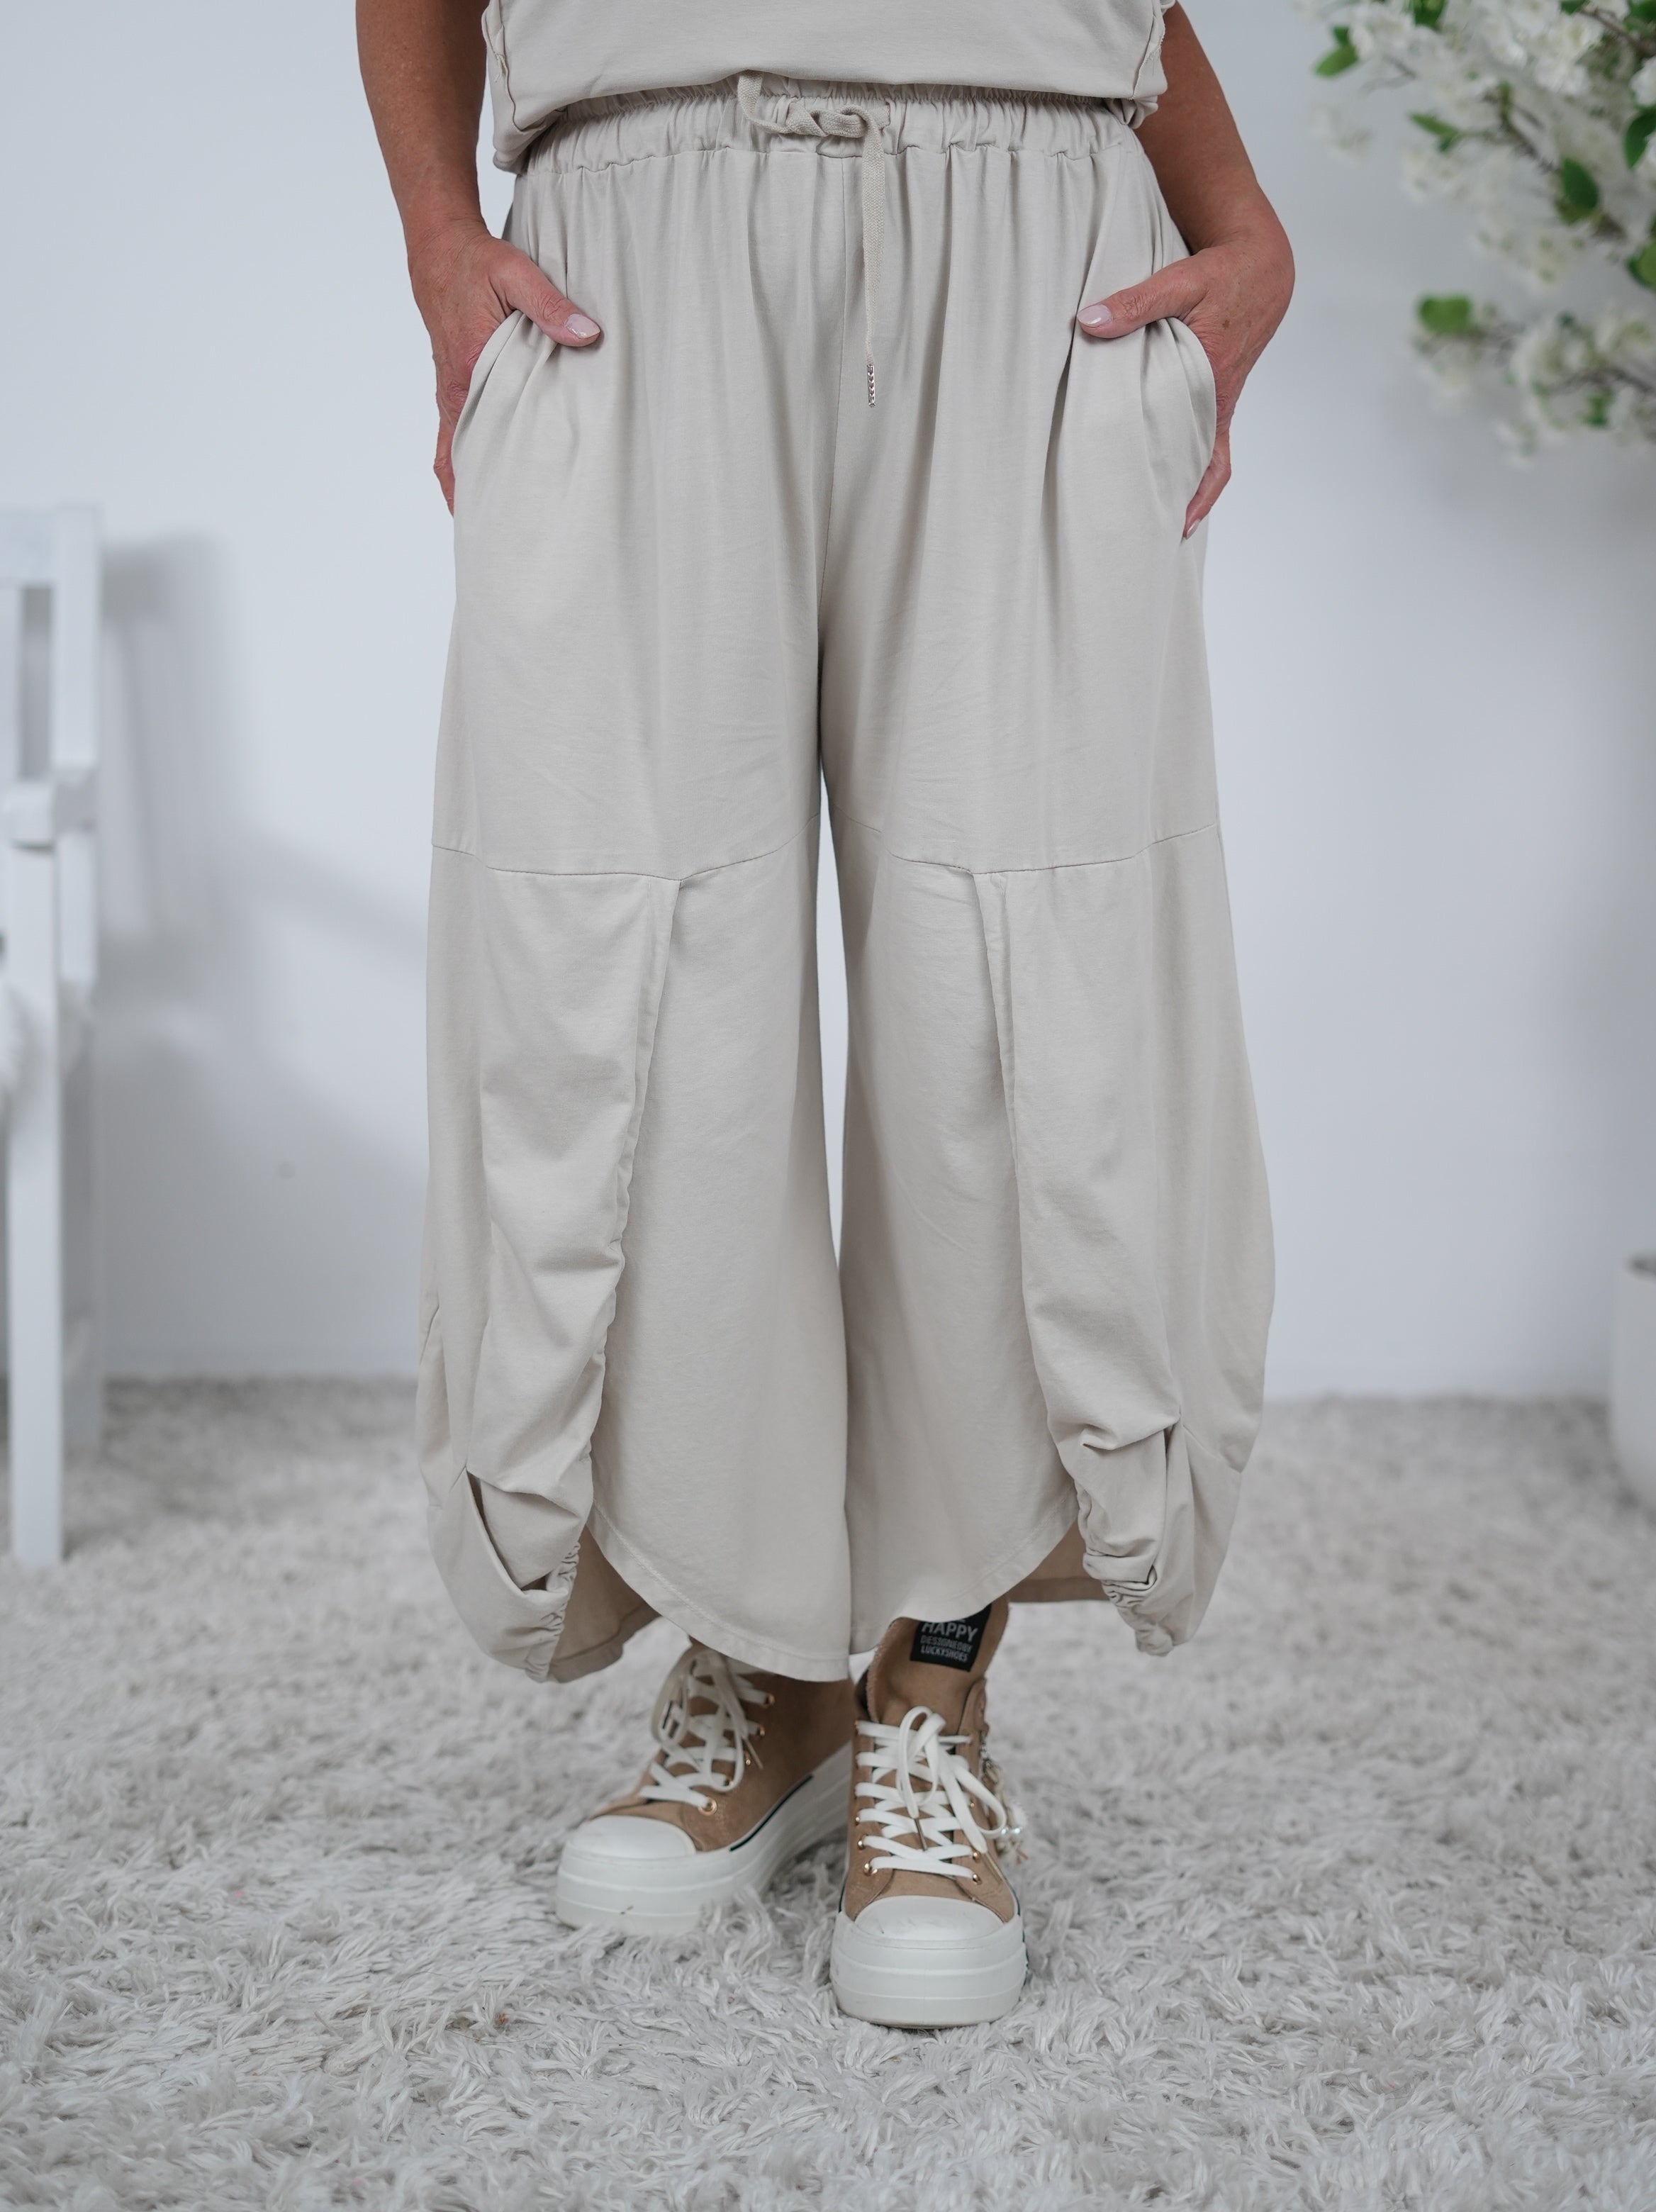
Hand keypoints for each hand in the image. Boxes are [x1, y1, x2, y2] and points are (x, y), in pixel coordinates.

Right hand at [409, 217, 600, 508]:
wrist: (439, 247)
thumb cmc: (476, 262)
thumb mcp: (516, 273)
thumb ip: (551, 305)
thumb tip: (587, 334)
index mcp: (470, 370)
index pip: (482, 438)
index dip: (494, 477)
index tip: (511, 514)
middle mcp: (457, 391)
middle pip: (464, 459)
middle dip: (481, 499)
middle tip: (506, 540)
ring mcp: (452, 393)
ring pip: (455, 454)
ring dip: (470, 488)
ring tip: (492, 529)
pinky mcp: (455, 389)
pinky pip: (454, 438)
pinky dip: (463, 466)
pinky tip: (480, 489)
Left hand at [1077, 218, 1292, 536]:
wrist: (1260, 266)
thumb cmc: (1222, 274)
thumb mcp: (1179, 282)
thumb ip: (1133, 302)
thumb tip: (1088, 321)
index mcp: (1213, 381)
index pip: (1203, 450)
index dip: (1193, 492)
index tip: (1172, 523)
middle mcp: (1221, 401)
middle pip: (1205, 467)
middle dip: (1183, 503)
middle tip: (1153, 537)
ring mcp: (1221, 402)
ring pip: (1206, 457)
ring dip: (1186, 488)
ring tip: (1155, 522)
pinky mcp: (1218, 395)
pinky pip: (1207, 439)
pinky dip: (1192, 463)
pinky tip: (1165, 478)